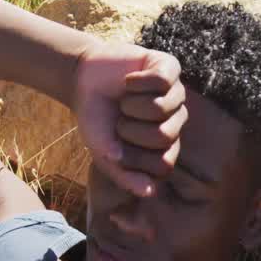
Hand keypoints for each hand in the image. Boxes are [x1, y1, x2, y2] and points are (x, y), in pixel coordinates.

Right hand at [70, 41, 187, 196]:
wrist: (83, 80)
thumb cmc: (97, 119)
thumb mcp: (104, 154)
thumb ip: (124, 176)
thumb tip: (150, 192)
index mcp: (165, 147)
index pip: (163, 164)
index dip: (134, 158)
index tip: (115, 149)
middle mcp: (176, 121)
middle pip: (164, 136)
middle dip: (131, 129)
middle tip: (119, 120)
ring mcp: (176, 94)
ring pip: (161, 107)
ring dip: (131, 104)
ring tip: (124, 100)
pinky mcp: (170, 67)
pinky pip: (161, 80)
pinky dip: (136, 82)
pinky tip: (129, 81)